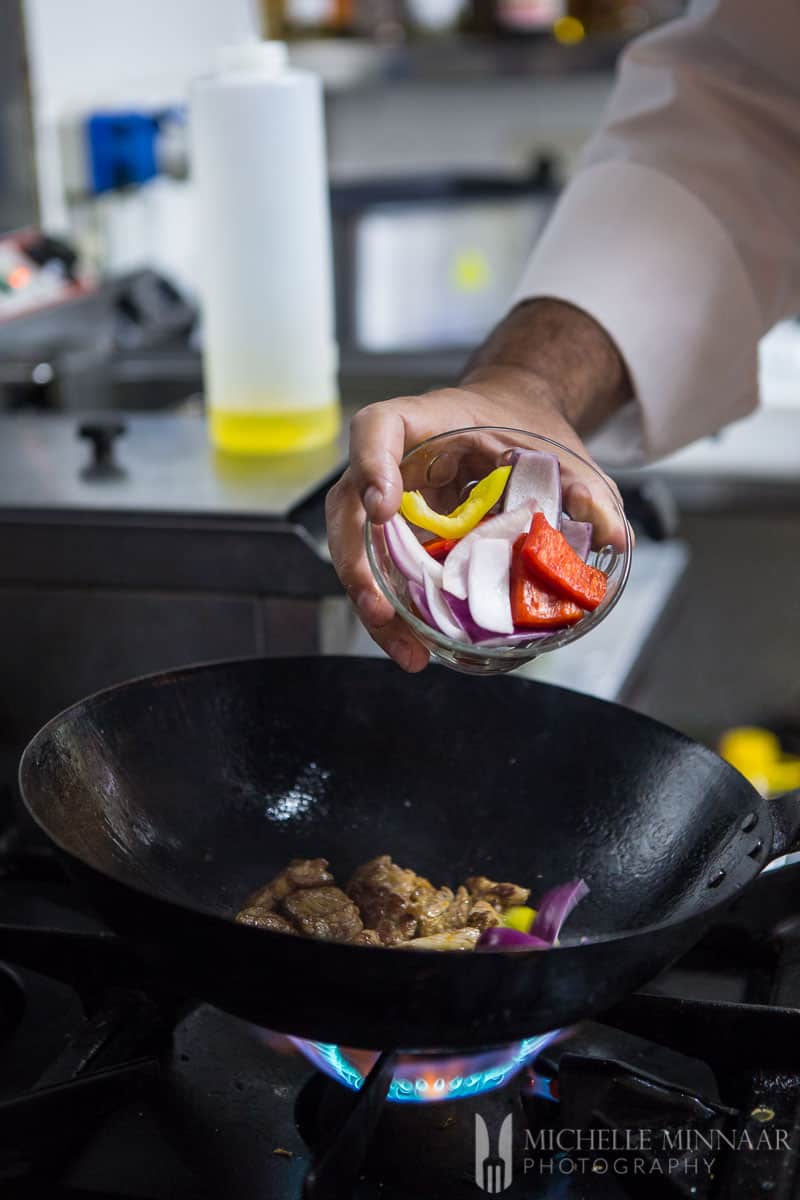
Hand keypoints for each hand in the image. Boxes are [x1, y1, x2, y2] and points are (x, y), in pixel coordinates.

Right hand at [326, 363, 626, 672]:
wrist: (513, 423)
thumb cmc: (525, 428)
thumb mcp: (562, 452)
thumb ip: (586, 488)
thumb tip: (610, 535)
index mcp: (426, 423)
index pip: (377, 428)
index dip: (371, 464)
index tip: (384, 507)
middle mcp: (394, 461)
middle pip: (346, 505)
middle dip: (357, 563)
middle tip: (380, 609)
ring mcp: (389, 500)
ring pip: (355, 549)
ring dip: (371, 602)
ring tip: (407, 650)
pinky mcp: (399, 536)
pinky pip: (381, 571)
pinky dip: (394, 611)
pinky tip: (416, 646)